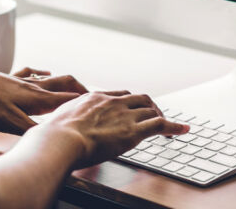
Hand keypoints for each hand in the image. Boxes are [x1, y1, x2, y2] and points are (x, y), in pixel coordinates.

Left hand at [0, 61, 87, 133]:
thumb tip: (53, 138)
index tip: (102, 104)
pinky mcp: (8, 77)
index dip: (86, 102)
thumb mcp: (10, 123)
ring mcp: (21, 80)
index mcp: (38, 98)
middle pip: (64, 83)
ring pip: (50, 78)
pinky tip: (42, 72)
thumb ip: (33, 130)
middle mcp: (33, 86)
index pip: (68, 99)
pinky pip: (31, 73)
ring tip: (74, 87)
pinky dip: (42, 73)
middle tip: (93, 96)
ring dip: (64, 82)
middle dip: (80, 89)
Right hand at [40, 91, 189, 168]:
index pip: (119, 95)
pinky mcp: (133, 131)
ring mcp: (124, 115)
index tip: (133, 108)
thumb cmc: (53, 136)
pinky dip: (175, 127)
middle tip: (154, 117)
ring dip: (161, 118)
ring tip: (168, 127)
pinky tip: (183, 130)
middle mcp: (112, 102)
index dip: (130, 102)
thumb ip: (64, 122)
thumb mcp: (58, 121)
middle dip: (149, 107)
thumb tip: (52, 133)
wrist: (60, 140)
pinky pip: (161, 125)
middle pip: (139, 98)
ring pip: (151, 110)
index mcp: (95, 98)